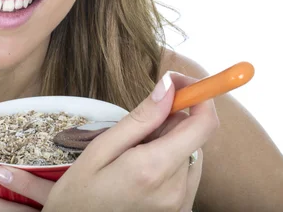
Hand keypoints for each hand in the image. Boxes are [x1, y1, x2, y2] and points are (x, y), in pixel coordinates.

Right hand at [0, 72, 218, 210]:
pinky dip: (170, 164)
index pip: (204, 124)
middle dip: (170, 122)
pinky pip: (186, 175)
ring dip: (169, 145)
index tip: (181, 82)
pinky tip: (141, 173)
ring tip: (132, 157)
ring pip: (190, 154)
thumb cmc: (79, 194)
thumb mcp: (99, 150)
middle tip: (134, 131)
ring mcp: (180, 205)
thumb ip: (139, 118)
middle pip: (193, 136)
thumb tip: (169, 86)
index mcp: (155, 168)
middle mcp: (177, 189)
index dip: (200, 95)